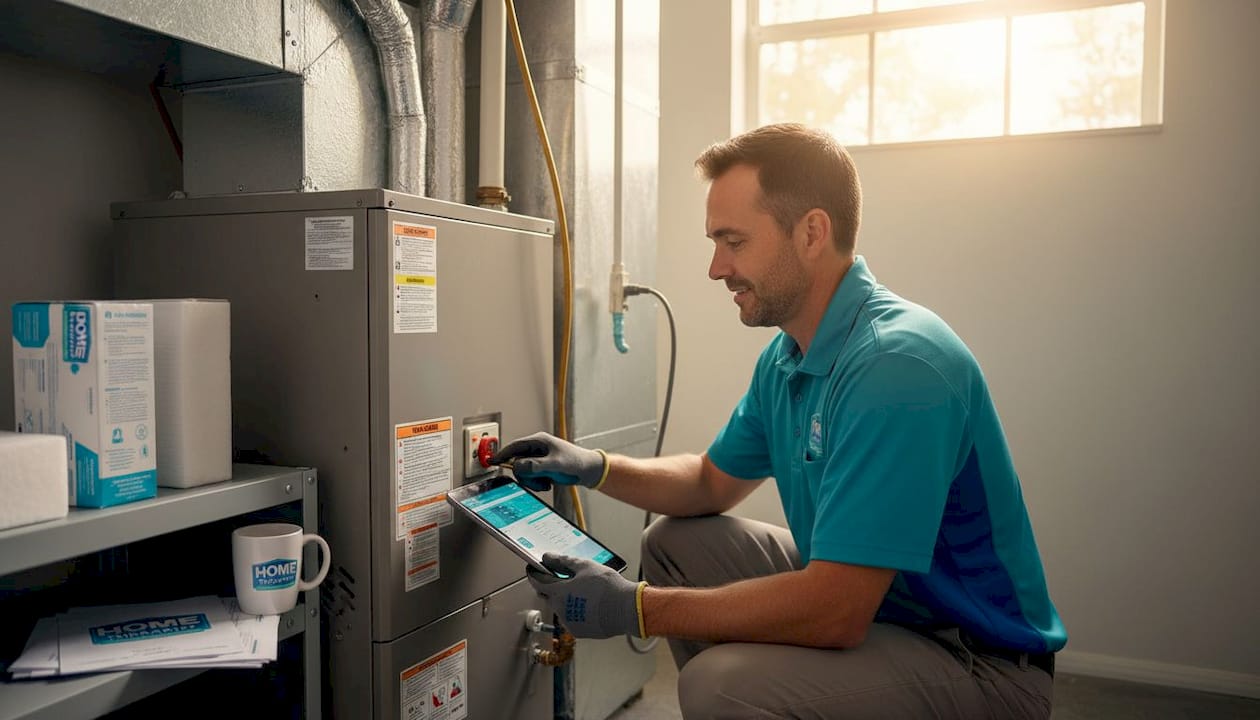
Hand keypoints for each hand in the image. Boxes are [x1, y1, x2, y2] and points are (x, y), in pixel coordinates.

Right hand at [490, 432, 608, 491]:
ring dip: (532, 481)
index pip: (514, 447)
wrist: (589, 471)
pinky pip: (531, 477)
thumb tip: (518, 467)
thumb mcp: (555, 464)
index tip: (492, 461)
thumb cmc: (576, 462)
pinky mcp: (542, 468)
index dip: (502, 454)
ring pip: (523, 472)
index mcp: (538, 441)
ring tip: (546, 483)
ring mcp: (539, 459)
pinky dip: (537, 483)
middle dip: (525, 475)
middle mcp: (537, 449)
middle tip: (537, 481)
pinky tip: (548, 483)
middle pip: (517, 462)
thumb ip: (536, 466)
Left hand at [526, 554, 645, 639]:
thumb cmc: (608, 587)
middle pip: (548, 595)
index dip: (534, 574)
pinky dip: (575, 610)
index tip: (533, 569)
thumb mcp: (586, 566)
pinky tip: (588, 604)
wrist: (627, 609)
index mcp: (559, 592)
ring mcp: (569, 622)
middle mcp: (560, 609)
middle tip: (560, 577)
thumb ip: (563, 561)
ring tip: (583, 590)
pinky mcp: (578, 631)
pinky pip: (571, 618)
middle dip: (550, 586)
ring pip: (560, 608)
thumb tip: (548, 557)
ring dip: (564, 599)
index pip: (538, 582)